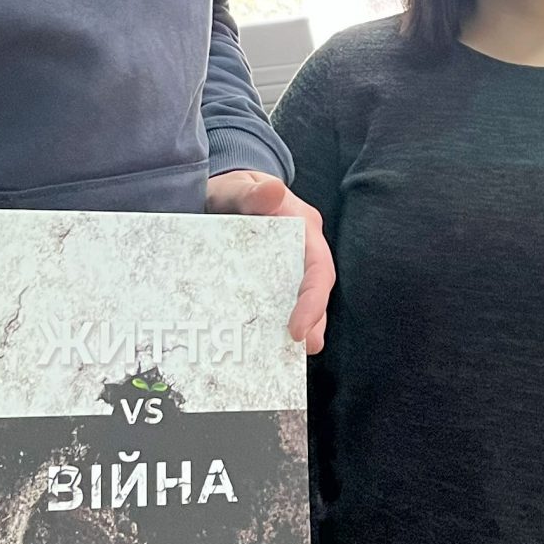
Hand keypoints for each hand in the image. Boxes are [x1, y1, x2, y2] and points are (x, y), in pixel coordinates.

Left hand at [209, 169, 332, 352]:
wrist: (224, 194)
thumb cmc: (233, 190)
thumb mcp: (235, 188)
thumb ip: (251, 192)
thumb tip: (274, 191)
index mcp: (301, 227)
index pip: (318, 267)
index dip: (313, 300)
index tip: (298, 328)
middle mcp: (302, 249)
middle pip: (316, 289)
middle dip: (315, 320)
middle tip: (305, 348)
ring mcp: (289, 264)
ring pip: (302, 299)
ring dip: (302, 326)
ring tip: (289, 356)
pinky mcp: (273, 277)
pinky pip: (281, 301)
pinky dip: (277, 323)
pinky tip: (266, 344)